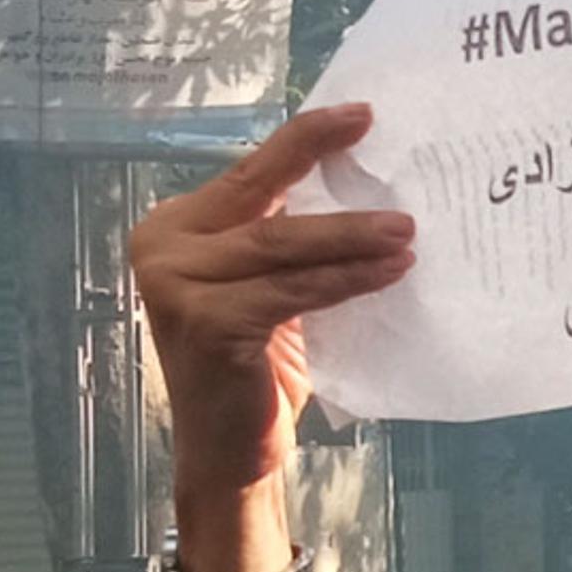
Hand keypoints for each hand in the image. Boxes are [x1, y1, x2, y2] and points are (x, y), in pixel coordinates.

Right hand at [127, 105, 417, 518]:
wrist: (227, 456)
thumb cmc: (253, 375)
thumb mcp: (263, 294)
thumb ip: (281, 246)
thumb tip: (360, 195)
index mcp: (175, 229)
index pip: (248, 175)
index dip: (303, 141)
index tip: (359, 114)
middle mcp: (162, 248)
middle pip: (262, 200)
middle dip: (330, 173)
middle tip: (393, 158)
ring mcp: (177, 286)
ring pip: (280, 245)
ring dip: (352, 236)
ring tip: (408, 230)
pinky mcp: (204, 323)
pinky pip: (291, 291)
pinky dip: (345, 280)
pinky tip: (390, 272)